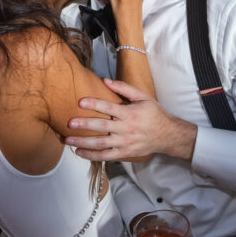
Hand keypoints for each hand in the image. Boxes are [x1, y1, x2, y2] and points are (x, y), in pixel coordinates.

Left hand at [65, 78, 195, 161]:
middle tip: (70, 123)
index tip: (80, 102)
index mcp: (130, 113)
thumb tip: (105, 80)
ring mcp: (124, 143)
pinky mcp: (124, 153)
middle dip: (85, 125)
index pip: (109, 107)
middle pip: (102, 127)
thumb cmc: (153, 114)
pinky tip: (79, 152)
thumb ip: (124, 88)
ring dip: (83, 142)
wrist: (167, 135)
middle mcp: (126, 129)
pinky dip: (91, 156)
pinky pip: (105, 156)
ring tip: (68, 140)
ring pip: (101, 144)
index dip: (94, 104)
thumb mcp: (143, 97)